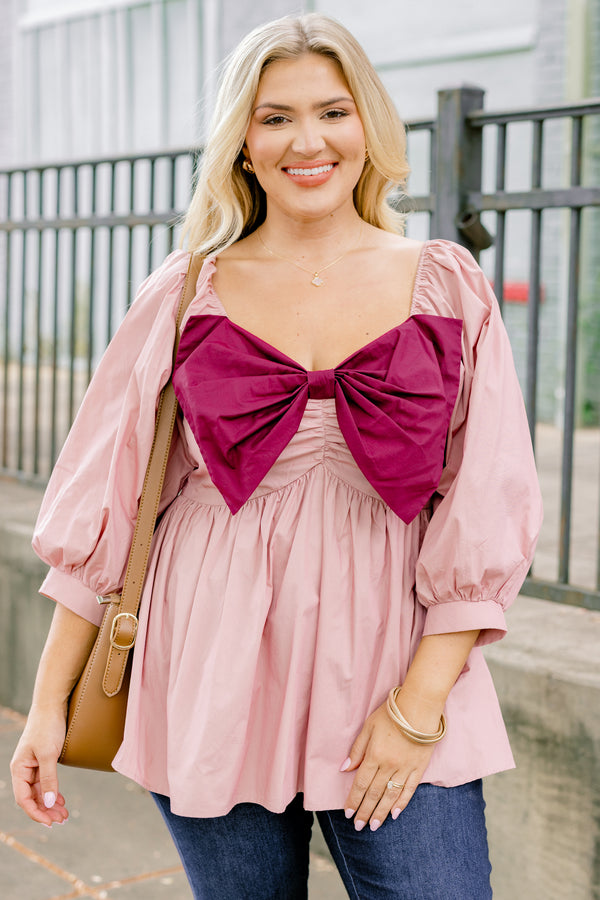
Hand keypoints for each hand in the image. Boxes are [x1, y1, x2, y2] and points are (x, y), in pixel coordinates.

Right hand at [10, 708, 68, 826]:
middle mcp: (24, 770)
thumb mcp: (48, 754)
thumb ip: (48, 779)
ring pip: (40, 792)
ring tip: (64, 814)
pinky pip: (45, 783)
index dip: (36, 813)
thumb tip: (48, 803)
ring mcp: (33, 766)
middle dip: (46, 811)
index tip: (50, 822)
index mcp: (19, 769)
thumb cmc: (47, 727)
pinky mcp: (43, 761)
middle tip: (62, 820)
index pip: (24, 799)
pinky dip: (53, 792)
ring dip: (50, 804)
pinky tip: (61, 800)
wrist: (52, 706)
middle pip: (32, 798)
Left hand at [340, 698, 439, 831]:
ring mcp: (405, 768)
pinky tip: (395, 814)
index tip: (348, 814)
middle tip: (358, 827)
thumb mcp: (368, 727)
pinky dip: (402, 803)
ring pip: (391, 796)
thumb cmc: (391, 714)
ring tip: (374, 826)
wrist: (419, 707)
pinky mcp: (419, 768)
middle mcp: (389, 766)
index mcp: (374, 756)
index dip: (353, 800)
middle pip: (374, 794)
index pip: (361, 784)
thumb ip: (357, 749)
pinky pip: (409, 789)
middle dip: (365, 811)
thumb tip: (345, 768)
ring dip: (381, 812)